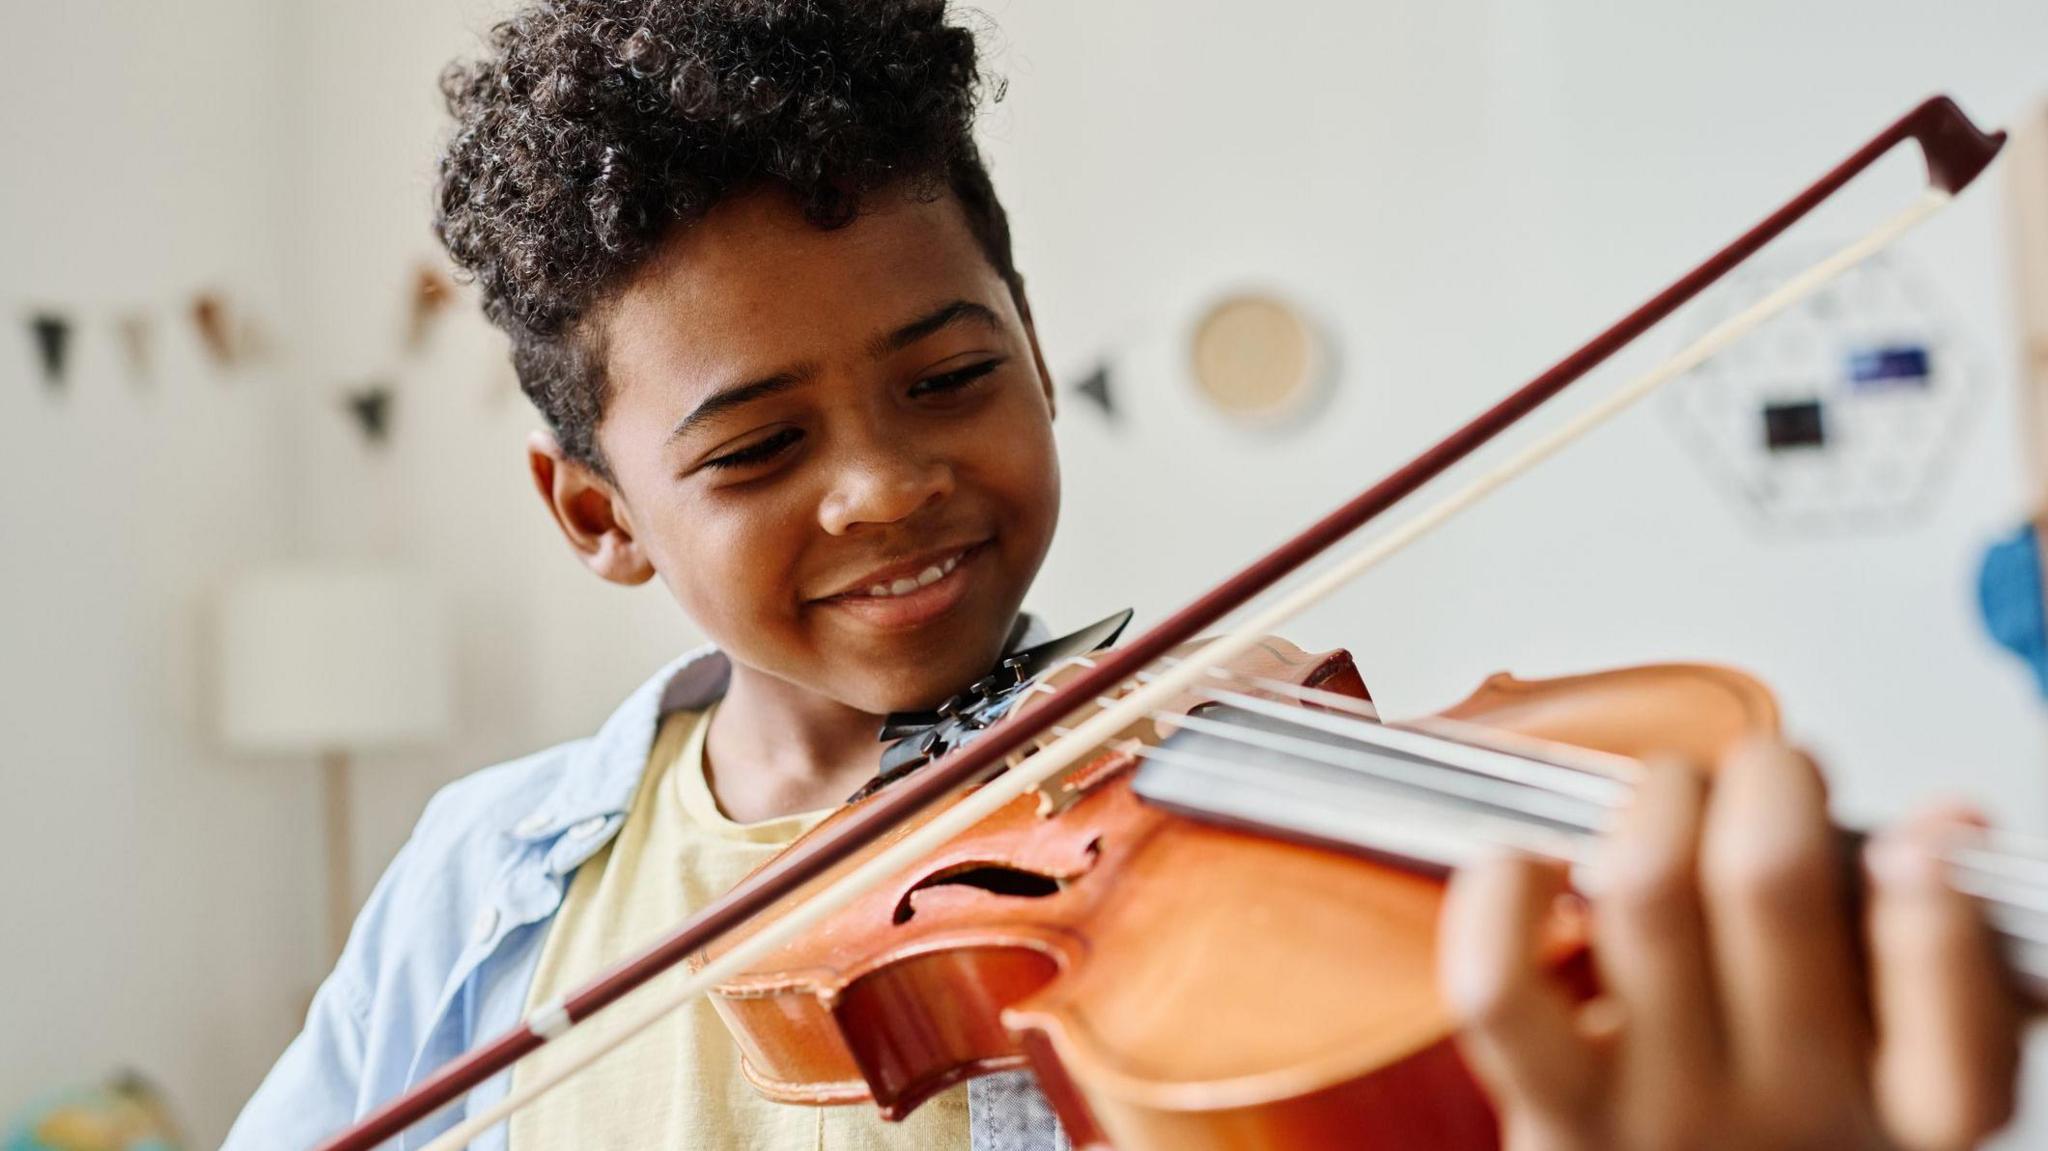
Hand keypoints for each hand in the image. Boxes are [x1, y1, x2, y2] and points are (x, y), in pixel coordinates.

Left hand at [1438, 738, 2022, 1150]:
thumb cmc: (1781, 1122)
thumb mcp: (1899, 1060)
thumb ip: (1944, 956)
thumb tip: (1948, 826)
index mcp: (1908, 1112)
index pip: (1957, 1033)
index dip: (1935, 915)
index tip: (1913, 847)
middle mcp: (1793, 1117)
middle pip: (1770, 883)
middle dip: (1765, 779)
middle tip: (1762, 780)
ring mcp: (1664, 1120)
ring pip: (1644, 893)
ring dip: (1652, 803)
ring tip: (1665, 806)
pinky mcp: (1552, 1119)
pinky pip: (1499, 989)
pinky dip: (1501, 892)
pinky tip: (1531, 863)